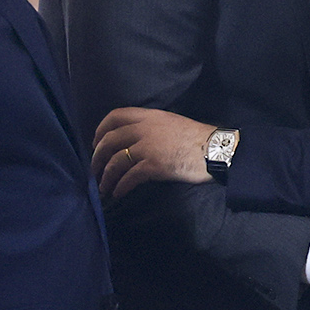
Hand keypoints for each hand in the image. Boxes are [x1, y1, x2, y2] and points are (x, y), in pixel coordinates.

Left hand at [93, 107, 213, 198]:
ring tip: (103, 187)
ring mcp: (148, 147)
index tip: (96, 142)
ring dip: (106, 176)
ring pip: (116, 161)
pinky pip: (129, 177)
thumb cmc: (197, 138)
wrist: (214, 150)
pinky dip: (120, 187)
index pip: (116, 115)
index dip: (101, 129)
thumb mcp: (171, 123)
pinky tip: (118, 193)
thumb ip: (152, 127)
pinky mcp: (154, 166)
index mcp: (150, 116)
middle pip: (110, 140)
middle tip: (95, 169)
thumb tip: (135, 139)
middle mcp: (145, 129)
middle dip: (97, 157)